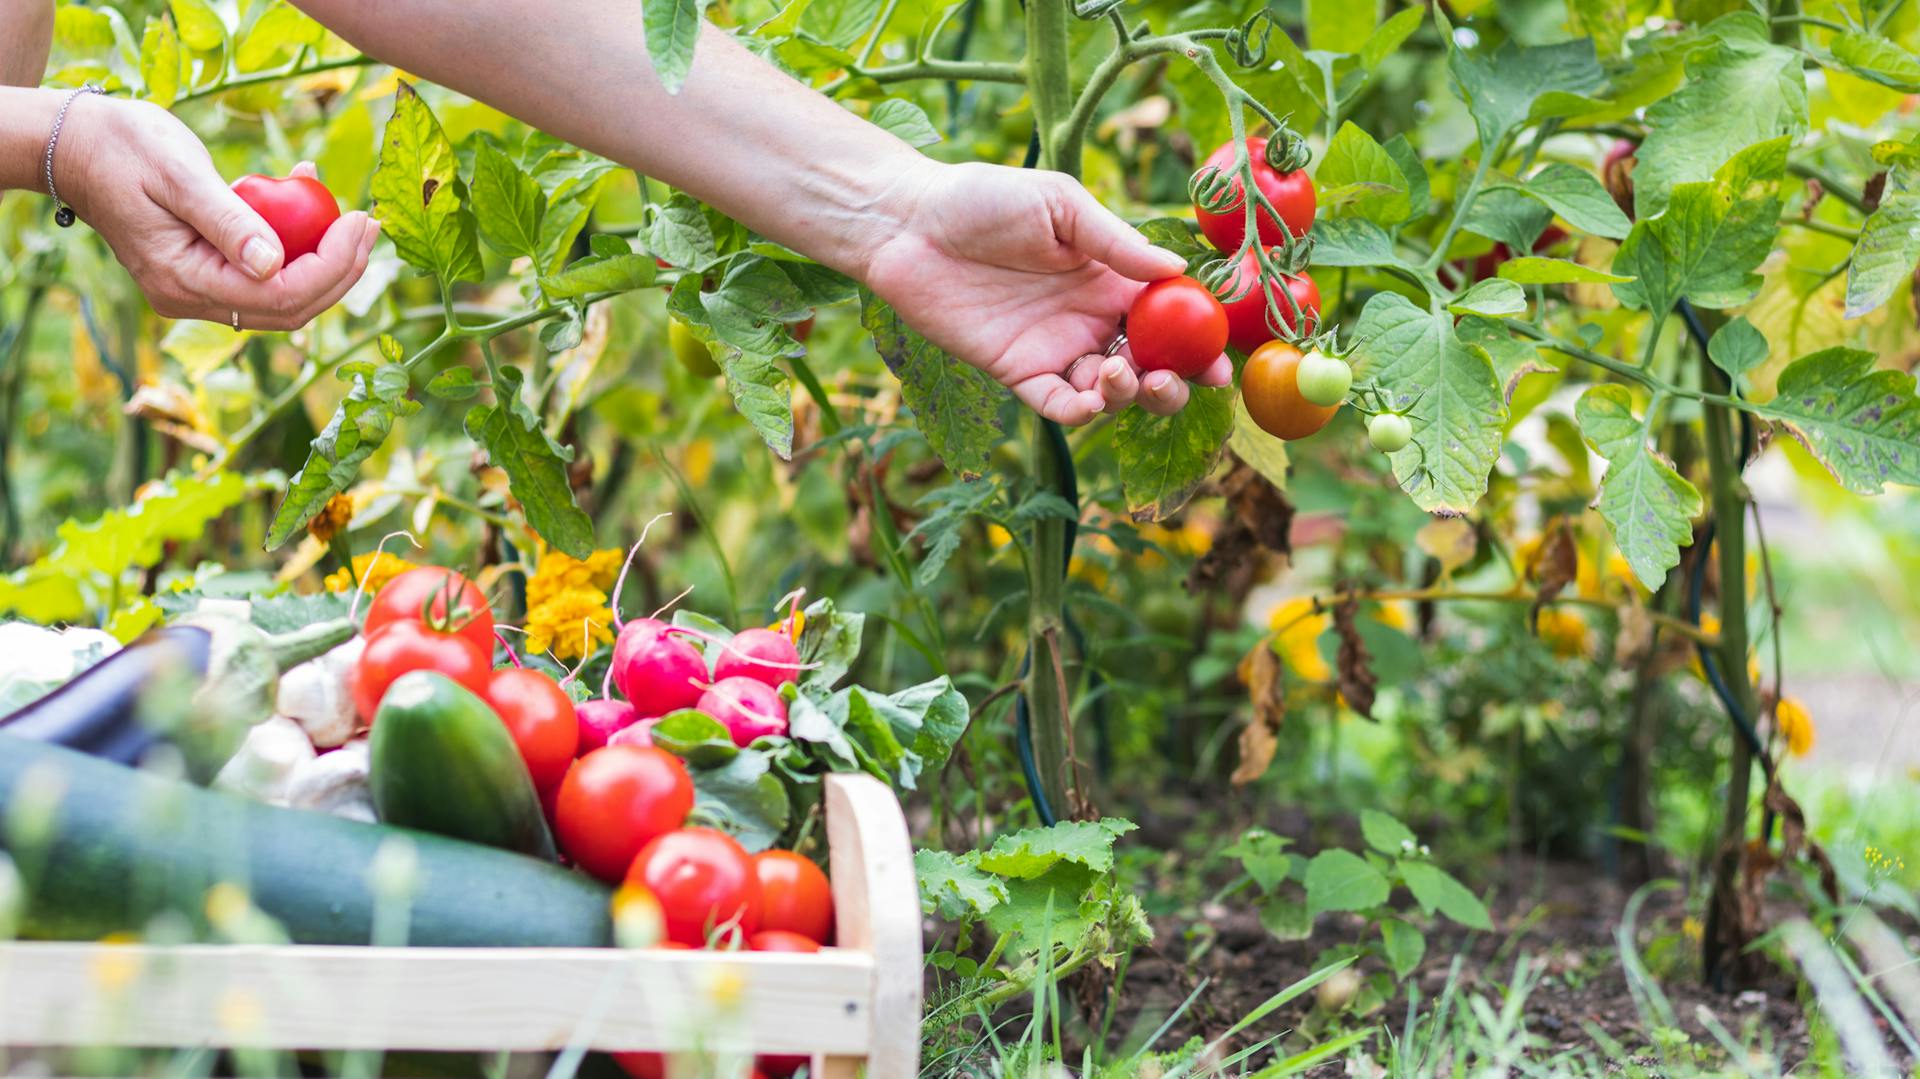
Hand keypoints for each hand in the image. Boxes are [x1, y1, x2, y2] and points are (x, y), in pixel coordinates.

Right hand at [56, 96, 377, 330]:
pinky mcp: (208, 272)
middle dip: (340, 270)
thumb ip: (228, 221)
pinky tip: (306, 195)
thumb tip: (273, 265)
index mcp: (183, 281)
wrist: (78, 146)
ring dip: (324, 258)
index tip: (360, 222)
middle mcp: (192, 299)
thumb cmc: (123, 147)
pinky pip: (265, 272)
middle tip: (370, 223)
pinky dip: (295, 243)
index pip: (280, 296)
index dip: (332, 267)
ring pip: (283, 295)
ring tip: (349, 212)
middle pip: (290, 306)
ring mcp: (199, 291)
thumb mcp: (179, 175)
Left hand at [862, 161, 1231, 424]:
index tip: (1220, 361)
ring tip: (1118, 373)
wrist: (910, 223)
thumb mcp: (1061, 206)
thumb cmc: (985, 199)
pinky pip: (1058, 406)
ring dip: (1128, 394)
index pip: (1171, 318)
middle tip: (1174, 380)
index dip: (1199, 343)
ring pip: (1110, 393)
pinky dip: (1081, 412)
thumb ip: (1116, 242)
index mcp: (1112, 278)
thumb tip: (1176, 270)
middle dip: (1173, 383)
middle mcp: (1091, 319)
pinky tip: (1091, 401)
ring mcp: (1056, 349)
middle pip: (1150, 365)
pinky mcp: (1017, 372)